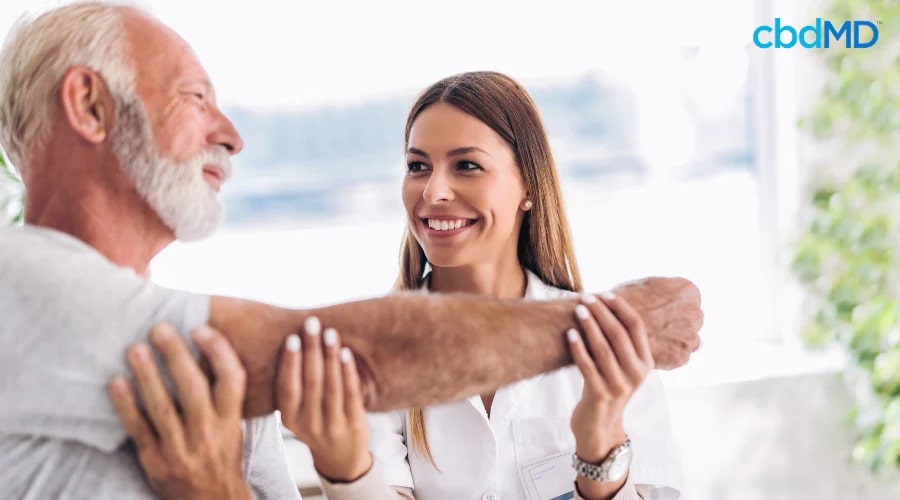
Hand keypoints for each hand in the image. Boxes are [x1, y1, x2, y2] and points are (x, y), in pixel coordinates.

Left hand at [107, 324, 250, 499]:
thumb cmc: (221, 456)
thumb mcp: (233, 426)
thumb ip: (222, 396)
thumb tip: (204, 350)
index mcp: (231, 422)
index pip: (231, 380)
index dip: (218, 352)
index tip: (201, 328)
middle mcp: (208, 433)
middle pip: (193, 389)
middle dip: (176, 356)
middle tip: (160, 328)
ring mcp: (180, 449)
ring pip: (163, 407)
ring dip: (148, 375)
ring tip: (135, 348)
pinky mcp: (155, 461)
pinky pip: (139, 429)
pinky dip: (126, 405)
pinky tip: (116, 382)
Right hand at [277, 316, 372, 481]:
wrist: (340, 460)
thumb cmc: (316, 424)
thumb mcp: (298, 413)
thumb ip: (294, 386)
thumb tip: (293, 341)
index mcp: (290, 419)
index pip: (287, 389)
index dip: (290, 363)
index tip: (291, 338)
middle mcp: (309, 425)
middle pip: (310, 383)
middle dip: (311, 350)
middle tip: (311, 323)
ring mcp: (333, 427)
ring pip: (331, 387)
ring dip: (330, 356)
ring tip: (330, 333)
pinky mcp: (354, 425)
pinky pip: (351, 394)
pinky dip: (348, 372)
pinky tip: (346, 353)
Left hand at [567, 292, 652, 499]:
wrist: (599, 426)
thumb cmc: (607, 387)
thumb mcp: (622, 367)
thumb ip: (619, 342)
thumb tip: (602, 305)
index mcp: (646, 363)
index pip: (636, 327)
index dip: (621, 308)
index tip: (605, 294)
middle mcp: (636, 373)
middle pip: (619, 334)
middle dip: (602, 313)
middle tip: (586, 298)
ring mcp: (619, 385)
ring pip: (603, 348)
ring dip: (589, 326)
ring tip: (578, 310)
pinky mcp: (600, 395)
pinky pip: (587, 366)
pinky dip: (578, 348)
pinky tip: (570, 334)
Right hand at [612, 277, 702, 368]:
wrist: (608, 324)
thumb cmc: (623, 301)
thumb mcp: (644, 284)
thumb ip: (662, 290)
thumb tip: (668, 295)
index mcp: (688, 291)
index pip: (688, 300)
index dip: (671, 306)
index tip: (659, 311)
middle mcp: (695, 313)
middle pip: (691, 320)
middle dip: (676, 323)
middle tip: (655, 326)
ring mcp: (690, 336)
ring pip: (686, 339)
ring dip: (673, 340)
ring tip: (652, 338)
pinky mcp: (681, 356)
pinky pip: (678, 356)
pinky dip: (666, 355)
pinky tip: (651, 349)